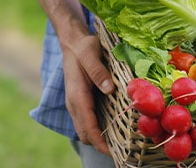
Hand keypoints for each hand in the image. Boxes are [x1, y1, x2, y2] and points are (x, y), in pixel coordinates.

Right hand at [62, 34, 114, 154]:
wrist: (72, 42)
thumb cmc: (83, 47)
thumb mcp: (90, 53)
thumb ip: (98, 71)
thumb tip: (109, 89)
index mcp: (77, 95)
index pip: (88, 126)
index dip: (100, 142)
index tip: (114, 153)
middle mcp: (74, 103)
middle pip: (85, 134)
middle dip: (101, 145)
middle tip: (123, 151)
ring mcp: (76, 104)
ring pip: (85, 130)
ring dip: (99, 139)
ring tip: (120, 143)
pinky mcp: (80, 102)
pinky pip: (87, 121)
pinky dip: (97, 129)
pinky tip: (114, 128)